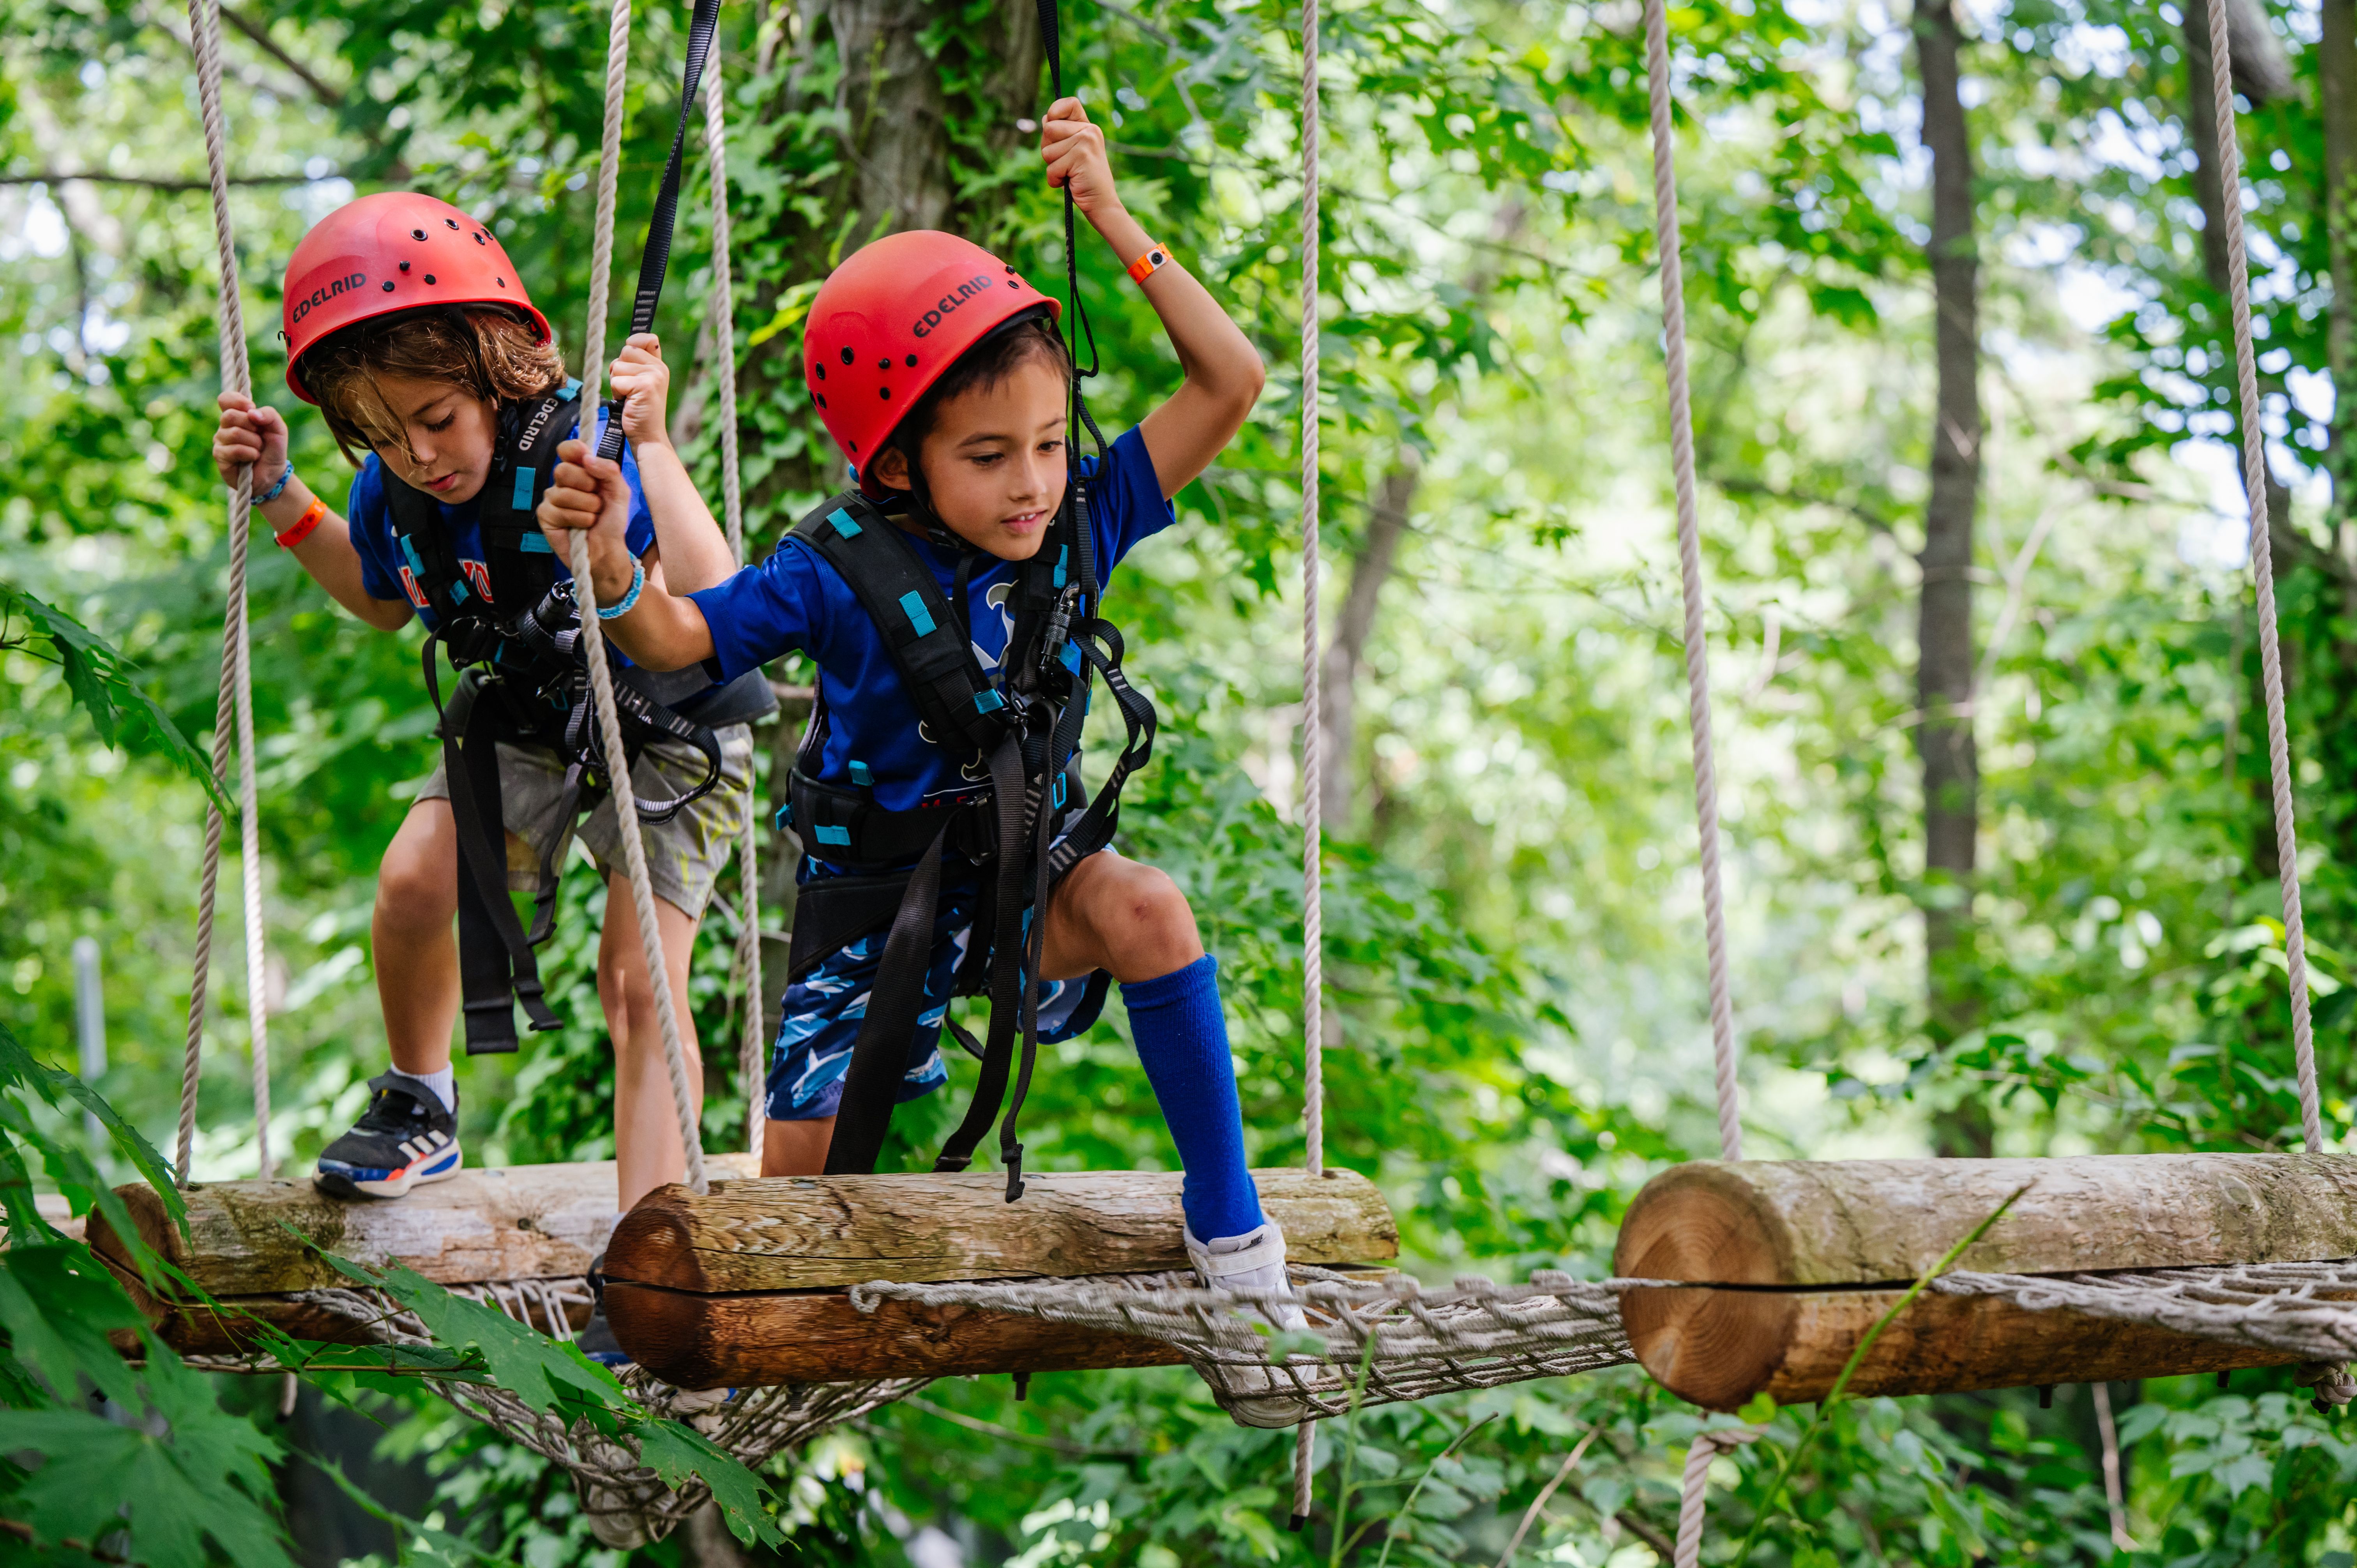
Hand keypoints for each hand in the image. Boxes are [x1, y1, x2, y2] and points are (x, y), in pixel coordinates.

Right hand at [213, 392, 289, 492]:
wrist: (274, 474)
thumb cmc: (273, 449)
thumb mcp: (278, 429)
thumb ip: (270, 414)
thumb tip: (252, 413)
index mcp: (238, 416)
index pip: (225, 399)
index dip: (237, 400)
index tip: (251, 408)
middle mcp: (225, 426)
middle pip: (229, 415)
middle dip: (251, 426)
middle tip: (260, 437)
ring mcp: (220, 441)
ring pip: (234, 433)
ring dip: (254, 443)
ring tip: (258, 450)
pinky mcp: (219, 455)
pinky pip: (235, 449)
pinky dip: (250, 453)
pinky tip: (253, 458)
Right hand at [538, 438, 640, 605]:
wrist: (608, 550)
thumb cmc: (612, 521)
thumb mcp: (619, 492)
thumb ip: (609, 470)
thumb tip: (587, 457)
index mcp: (580, 471)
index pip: (567, 449)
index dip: (573, 450)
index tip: (586, 458)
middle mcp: (562, 483)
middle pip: (563, 470)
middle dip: (586, 486)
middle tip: (597, 501)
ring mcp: (551, 499)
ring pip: (562, 493)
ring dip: (586, 507)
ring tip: (593, 517)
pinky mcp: (544, 516)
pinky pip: (558, 511)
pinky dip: (578, 520)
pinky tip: (582, 527)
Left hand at [609, 332, 672, 450]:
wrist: (648, 437)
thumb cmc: (640, 411)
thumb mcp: (642, 383)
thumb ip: (637, 364)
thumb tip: (629, 343)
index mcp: (660, 365)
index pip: (647, 338)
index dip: (634, 342)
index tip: (630, 356)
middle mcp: (659, 368)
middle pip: (626, 351)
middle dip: (619, 370)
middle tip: (629, 389)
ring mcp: (653, 376)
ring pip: (617, 365)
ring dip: (617, 383)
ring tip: (629, 398)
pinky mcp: (644, 385)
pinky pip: (616, 381)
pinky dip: (617, 394)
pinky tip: (627, 404)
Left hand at [1040, 97, 1120, 216]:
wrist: (1102, 203)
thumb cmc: (1083, 179)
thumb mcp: (1071, 152)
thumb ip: (1059, 135)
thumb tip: (1045, 119)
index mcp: (1088, 127)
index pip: (1068, 103)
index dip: (1055, 111)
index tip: (1053, 126)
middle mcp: (1089, 130)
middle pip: (1048, 128)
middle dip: (1049, 149)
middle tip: (1065, 162)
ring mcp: (1086, 141)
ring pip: (1047, 150)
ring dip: (1053, 166)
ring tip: (1070, 173)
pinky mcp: (1081, 156)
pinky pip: (1051, 167)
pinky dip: (1055, 179)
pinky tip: (1070, 182)